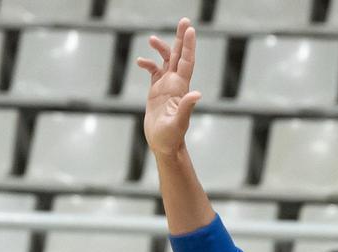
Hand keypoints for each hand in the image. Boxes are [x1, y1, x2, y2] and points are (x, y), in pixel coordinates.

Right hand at [136, 17, 201, 157]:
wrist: (164, 145)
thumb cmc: (172, 137)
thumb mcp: (179, 123)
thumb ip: (187, 108)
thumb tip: (197, 94)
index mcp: (181, 88)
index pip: (186, 61)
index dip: (188, 46)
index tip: (190, 29)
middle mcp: (175, 84)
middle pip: (179, 56)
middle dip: (182, 38)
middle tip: (185, 20)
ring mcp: (166, 86)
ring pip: (166, 61)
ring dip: (162, 48)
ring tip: (151, 38)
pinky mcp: (156, 91)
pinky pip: (154, 72)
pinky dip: (148, 64)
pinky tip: (140, 62)